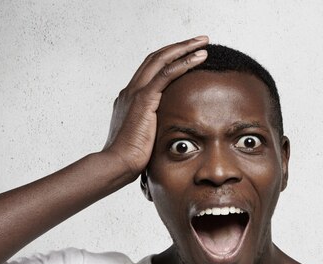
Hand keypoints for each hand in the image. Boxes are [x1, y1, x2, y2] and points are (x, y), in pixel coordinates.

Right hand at [103, 36, 208, 177]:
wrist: (118, 164)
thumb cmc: (132, 158)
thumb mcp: (145, 138)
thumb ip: (153, 128)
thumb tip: (165, 134)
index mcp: (130, 98)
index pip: (151, 69)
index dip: (170, 58)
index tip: (188, 54)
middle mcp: (131, 90)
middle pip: (156, 58)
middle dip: (179, 47)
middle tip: (200, 40)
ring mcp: (136, 93)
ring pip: (161, 60)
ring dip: (184, 49)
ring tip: (204, 43)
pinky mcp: (144, 100)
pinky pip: (166, 74)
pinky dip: (183, 63)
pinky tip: (199, 58)